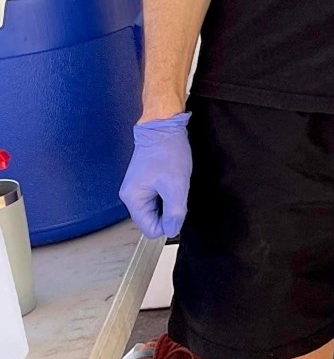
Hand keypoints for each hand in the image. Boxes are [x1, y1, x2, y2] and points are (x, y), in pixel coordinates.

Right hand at [119, 113, 192, 238]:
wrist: (163, 127)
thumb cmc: (168, 153)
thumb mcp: (176, 186)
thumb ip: (174, 212)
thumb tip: (172, 231)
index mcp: (133, 199)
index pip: (150, 229)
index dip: (168, 224)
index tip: (178, 207)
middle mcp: (130, 197)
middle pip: (151, 220)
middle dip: (168, 212)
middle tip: (177, 192)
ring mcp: (136, 189)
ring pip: (156, 210)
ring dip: (169, 202)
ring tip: (174, 184)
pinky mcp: (144, 182)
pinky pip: (156, 199)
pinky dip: (167, 194)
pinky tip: (172, 181)